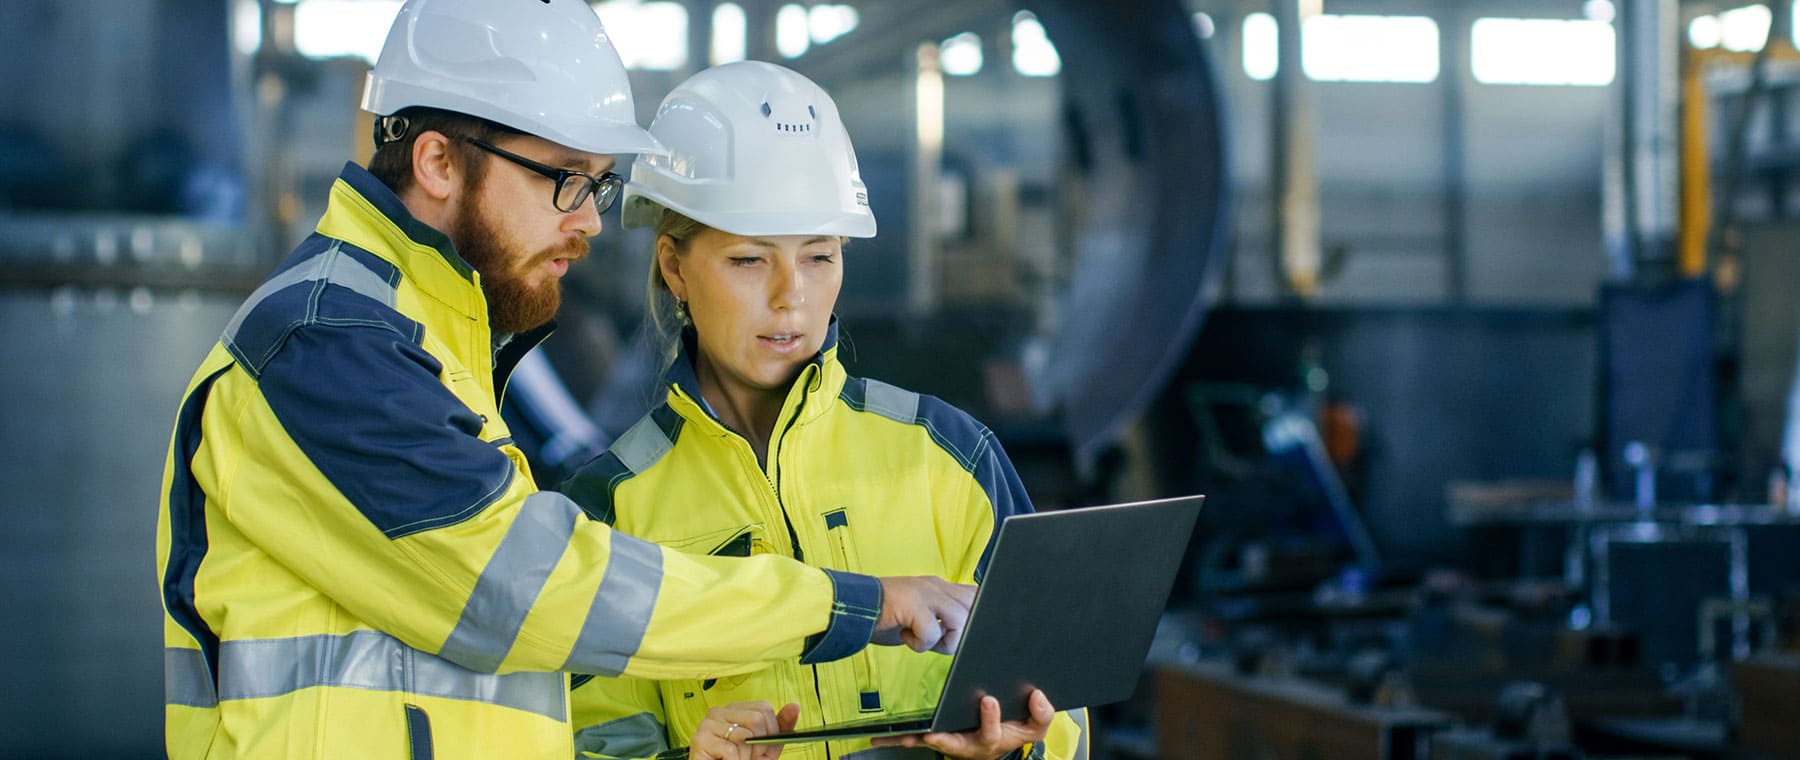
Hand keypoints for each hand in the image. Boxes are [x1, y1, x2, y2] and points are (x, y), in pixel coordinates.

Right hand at [688, 701, 800, 759]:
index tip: (763, 746)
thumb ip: (781, 727)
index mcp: (735, 709)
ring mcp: (708, 724)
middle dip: (758, 746)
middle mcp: (719, 711)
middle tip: (749, 756)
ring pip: (744, 736)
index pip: (764, 708)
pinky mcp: (700, 739)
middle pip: (756, 719)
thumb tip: (795, 706)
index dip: (770, 731)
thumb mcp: (767, 746)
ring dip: (746, 757)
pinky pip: (731, 750)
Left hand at [870, 690, 1054, 759]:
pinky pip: (916, 740)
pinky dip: (898, 738)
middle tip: (933, 734)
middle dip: (943, 739)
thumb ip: (1041, 713)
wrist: (1004, 742)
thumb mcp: (1036, 726)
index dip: (990, 718)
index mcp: (993, 740)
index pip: (992, 731)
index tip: (988, 700)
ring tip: (889, 737)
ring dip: (909, 741)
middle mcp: (969, 746)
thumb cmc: (1016, 730)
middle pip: (955, 744)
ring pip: (928, 743)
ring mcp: (951, 744)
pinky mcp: (938, 739)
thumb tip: (1038, 695)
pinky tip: (876, 736)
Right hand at [874, 576, 974, 653]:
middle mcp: (936, 585)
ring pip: (960, 621)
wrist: (849, 607)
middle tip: (938, 639)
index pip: (976, 594)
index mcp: (939, 586)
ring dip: (942, 641)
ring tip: (920, 638)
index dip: (977, 615)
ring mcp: (925, 593)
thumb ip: (941, 618)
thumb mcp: (919, 613)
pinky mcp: (913, 604)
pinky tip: (904, 636)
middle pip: (975, 607)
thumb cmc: (884, 616)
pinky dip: (920, 644)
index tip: (958, 632)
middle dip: (963, 632)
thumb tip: (964, 635)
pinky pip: (932, 632)